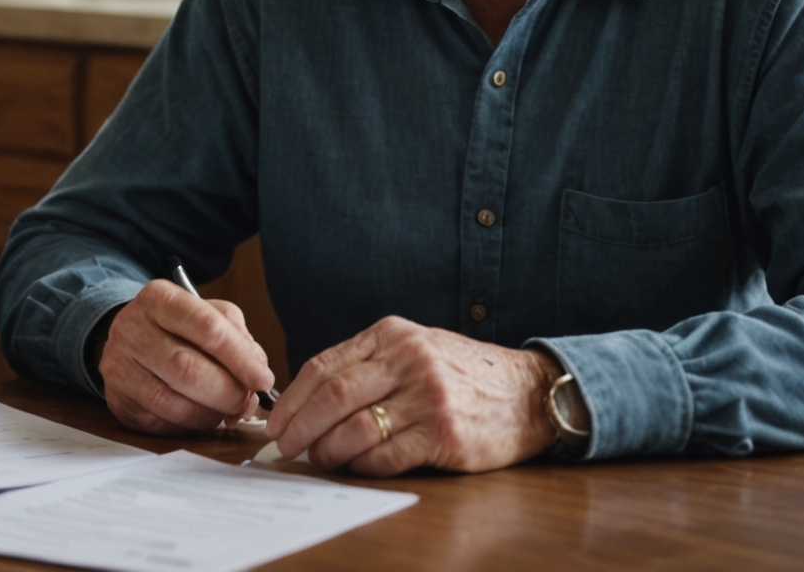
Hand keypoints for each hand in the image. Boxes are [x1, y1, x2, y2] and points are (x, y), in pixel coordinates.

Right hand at [97, 279, 274, 434]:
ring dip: (212, 413)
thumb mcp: (208, 314)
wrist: (129, 340)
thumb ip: (237, 337)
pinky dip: (193, 424)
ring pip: (174, 404)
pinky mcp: (119, 401)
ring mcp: (120, 367)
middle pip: (188, 370)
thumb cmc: (177, 328)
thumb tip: (257, 372)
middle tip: (247, 401)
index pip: (206, 327)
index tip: (263, 379)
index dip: (240, 358)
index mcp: (159, 299)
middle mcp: (132, 330)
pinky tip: (203, 414)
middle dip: (228, 392)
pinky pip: (163, 423)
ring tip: (227, 409)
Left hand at [265, 316, 558, 475]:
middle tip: (284, 447)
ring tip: (319, 460)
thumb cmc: (462, 374)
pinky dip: (362, 465)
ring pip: (355, 429)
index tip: (275, 421)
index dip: (291, 398)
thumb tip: (307, 398)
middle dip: (300, 426)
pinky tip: (355, 467)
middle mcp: (409, 360)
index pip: (324, 365)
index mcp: (392, 335)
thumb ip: (367, 363)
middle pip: (332, 396)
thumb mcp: (415, 348)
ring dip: (327, 451)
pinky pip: (386, 455)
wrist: (528, 393)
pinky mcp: (445, 434)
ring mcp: (428, 397)